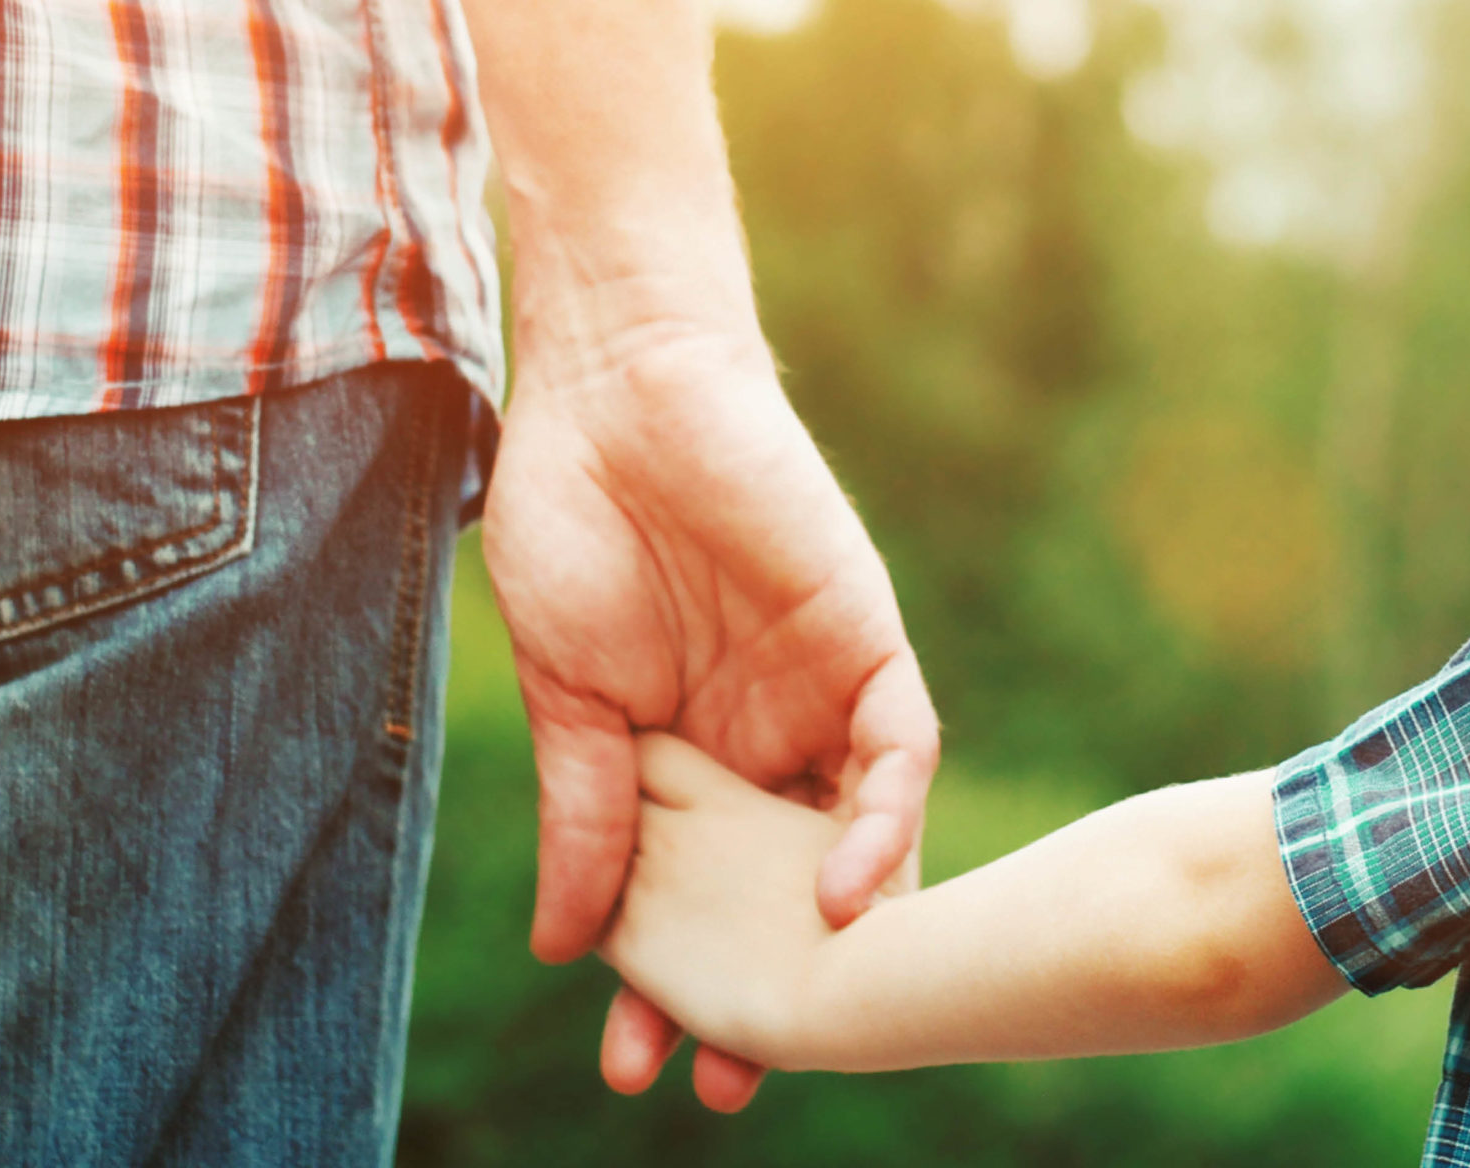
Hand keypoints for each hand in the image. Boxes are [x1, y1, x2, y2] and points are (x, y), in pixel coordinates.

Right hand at [479, 270, 937, 1107]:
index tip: (642, 1063)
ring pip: (860, 836)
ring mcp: (820, 693)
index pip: (704, 895)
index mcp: (690, 759)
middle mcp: (768, 740)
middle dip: (772, 983)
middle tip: (734, 1082)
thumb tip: (569, 947)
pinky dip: (882, 818)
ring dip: (844, 929)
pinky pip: (900, 744)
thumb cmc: (574, 522)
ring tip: (805, 1018)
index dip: (679, 982)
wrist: (615, 388)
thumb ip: (588, 814)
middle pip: (790, 888)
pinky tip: (851, 887)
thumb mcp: (569, 695)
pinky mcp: (865, 637)